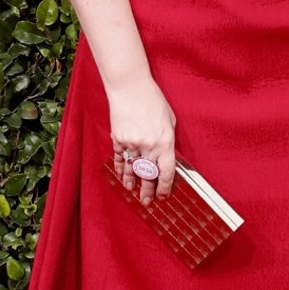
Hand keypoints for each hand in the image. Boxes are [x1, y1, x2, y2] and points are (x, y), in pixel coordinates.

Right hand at [108, 76, 176, 204]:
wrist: (130, 88)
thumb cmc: (153, 100)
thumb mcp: (169, 120)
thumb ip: (168, 140)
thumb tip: (166, 156)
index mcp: (165, 143)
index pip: (166, 173)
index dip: (165, 187)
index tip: (163, 195)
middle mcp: (149, 147)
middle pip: (148, 175)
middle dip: (148, 191)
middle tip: (147, 202)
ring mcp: (132, 144)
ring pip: (132, 170)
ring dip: (132, 182)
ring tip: (132, 191)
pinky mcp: (119, 139)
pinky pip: (120, 158)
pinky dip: (121, 168)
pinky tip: (121, 175)